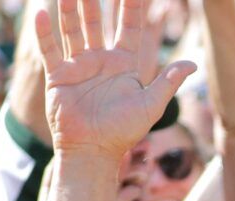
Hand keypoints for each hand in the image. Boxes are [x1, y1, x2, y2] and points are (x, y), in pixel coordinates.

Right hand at [37, 0, 192, 158]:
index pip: (129, 26)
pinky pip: (50, 50)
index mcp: (124, 64)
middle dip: (94, 1)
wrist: (93, 151)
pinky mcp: (58, 76)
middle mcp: (100, 60)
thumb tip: (193, 64)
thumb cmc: (123, 132)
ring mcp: (78, 66)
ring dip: (70, 9)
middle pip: (97, 22)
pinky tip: (41, 12)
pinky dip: (45, 32)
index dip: (132, 6)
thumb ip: (168, 82)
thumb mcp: (151, 105)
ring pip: (73, 30)